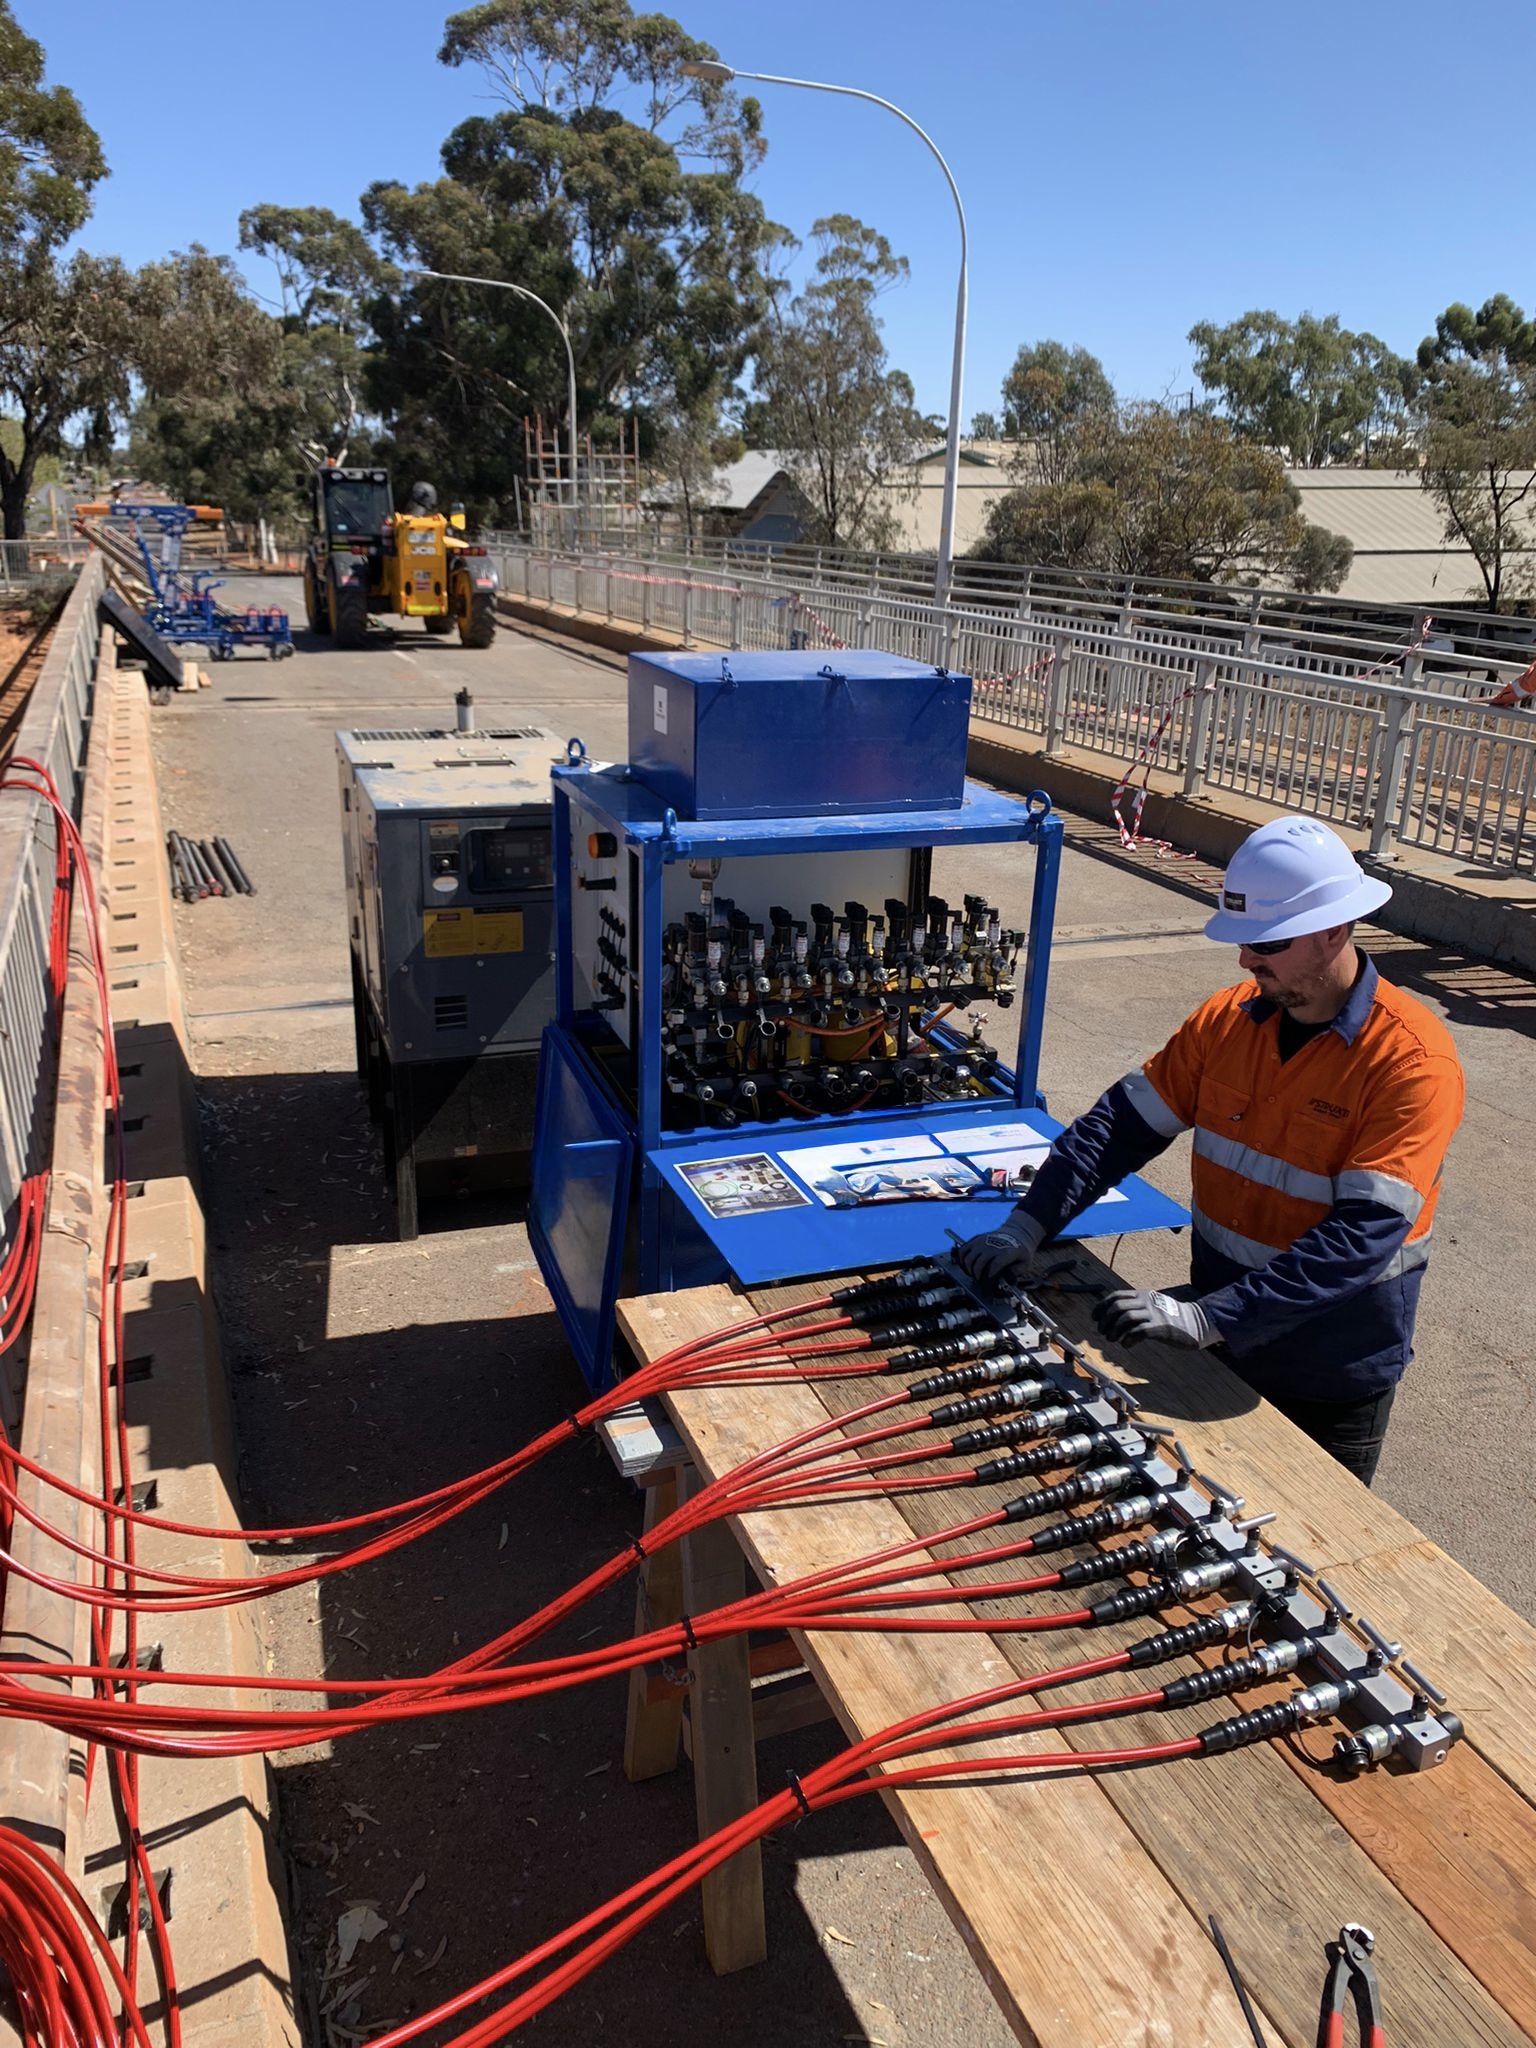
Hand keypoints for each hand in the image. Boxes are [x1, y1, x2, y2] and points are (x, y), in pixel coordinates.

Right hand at [951, 1212, 1046, 1285]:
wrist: (1016, 1233)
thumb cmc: (1020, 1250)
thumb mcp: (1026, 1262)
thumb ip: (1016, 1272)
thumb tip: (1006, 1278)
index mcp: (1007, 1251)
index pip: (995, 1265)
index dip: (990, 1277)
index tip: (989, 1285)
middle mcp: (993, 1245)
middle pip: (979, 1264)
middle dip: (978, 1277)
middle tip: (982, 1282)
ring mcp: (982, 1241)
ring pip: (968, 1259)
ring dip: (969, 1270)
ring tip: (974, 1275)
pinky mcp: (976, 1239)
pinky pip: (963, 1251)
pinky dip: (962, 1260)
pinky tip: (967, 1266)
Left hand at [1093, 1288, 1216, 1350]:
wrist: (1197, 1322)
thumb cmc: (1172, 1317)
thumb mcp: (1152, 1306)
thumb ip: (1136, 1308)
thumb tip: (1112, 1317)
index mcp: (1142, 1295)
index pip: (1115, 1296)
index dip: (1101, 1307)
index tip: (1094, 1318)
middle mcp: (1146, 1302)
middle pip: (1117, 1307)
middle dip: (1105, 1320)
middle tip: (1102, 1332)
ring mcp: (1154, 1314)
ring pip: (1126, 1318)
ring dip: (1114, 1330)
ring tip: (1112, 1339)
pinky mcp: (1162, 1328)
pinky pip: (1139, 1331)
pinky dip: (1128, 1339)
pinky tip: (1127, 1345)